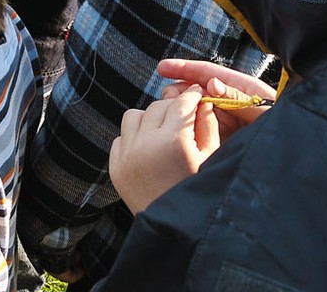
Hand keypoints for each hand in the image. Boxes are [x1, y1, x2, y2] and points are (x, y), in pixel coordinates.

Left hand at [108, 88, 220, 213]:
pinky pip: (121, 137)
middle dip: (173, 108)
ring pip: (134, 116)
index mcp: (173, 142)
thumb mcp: (211, 159)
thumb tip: (202, 100)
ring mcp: (126, 155)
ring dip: (150, 119)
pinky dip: (135, 138)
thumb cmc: (201, 193)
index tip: (198, 95)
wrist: (174, 232)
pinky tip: (150, 151)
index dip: (192, 96)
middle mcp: (145, 144)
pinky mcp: (115, 166)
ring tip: (164, 133)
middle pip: (157, 106)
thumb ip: (208, 125)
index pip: (181, 103)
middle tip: (185, 116)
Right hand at [157, 58, 275, 137]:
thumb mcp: (264, 110)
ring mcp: (228, 122)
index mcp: (243, 89)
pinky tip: (181, 133)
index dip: (185, 68)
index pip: (209, 73)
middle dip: (181, 91)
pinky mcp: (224, 141)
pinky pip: (203, 132)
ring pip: (198, 111)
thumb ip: (238, 98)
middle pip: (199, 91)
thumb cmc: (285, 126)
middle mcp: (233, 103)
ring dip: (184, 111)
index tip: (163, 68)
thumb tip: (212, 84)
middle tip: (167, 98)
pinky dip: (191, 130)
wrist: (299, 156)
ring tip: (171, 114)